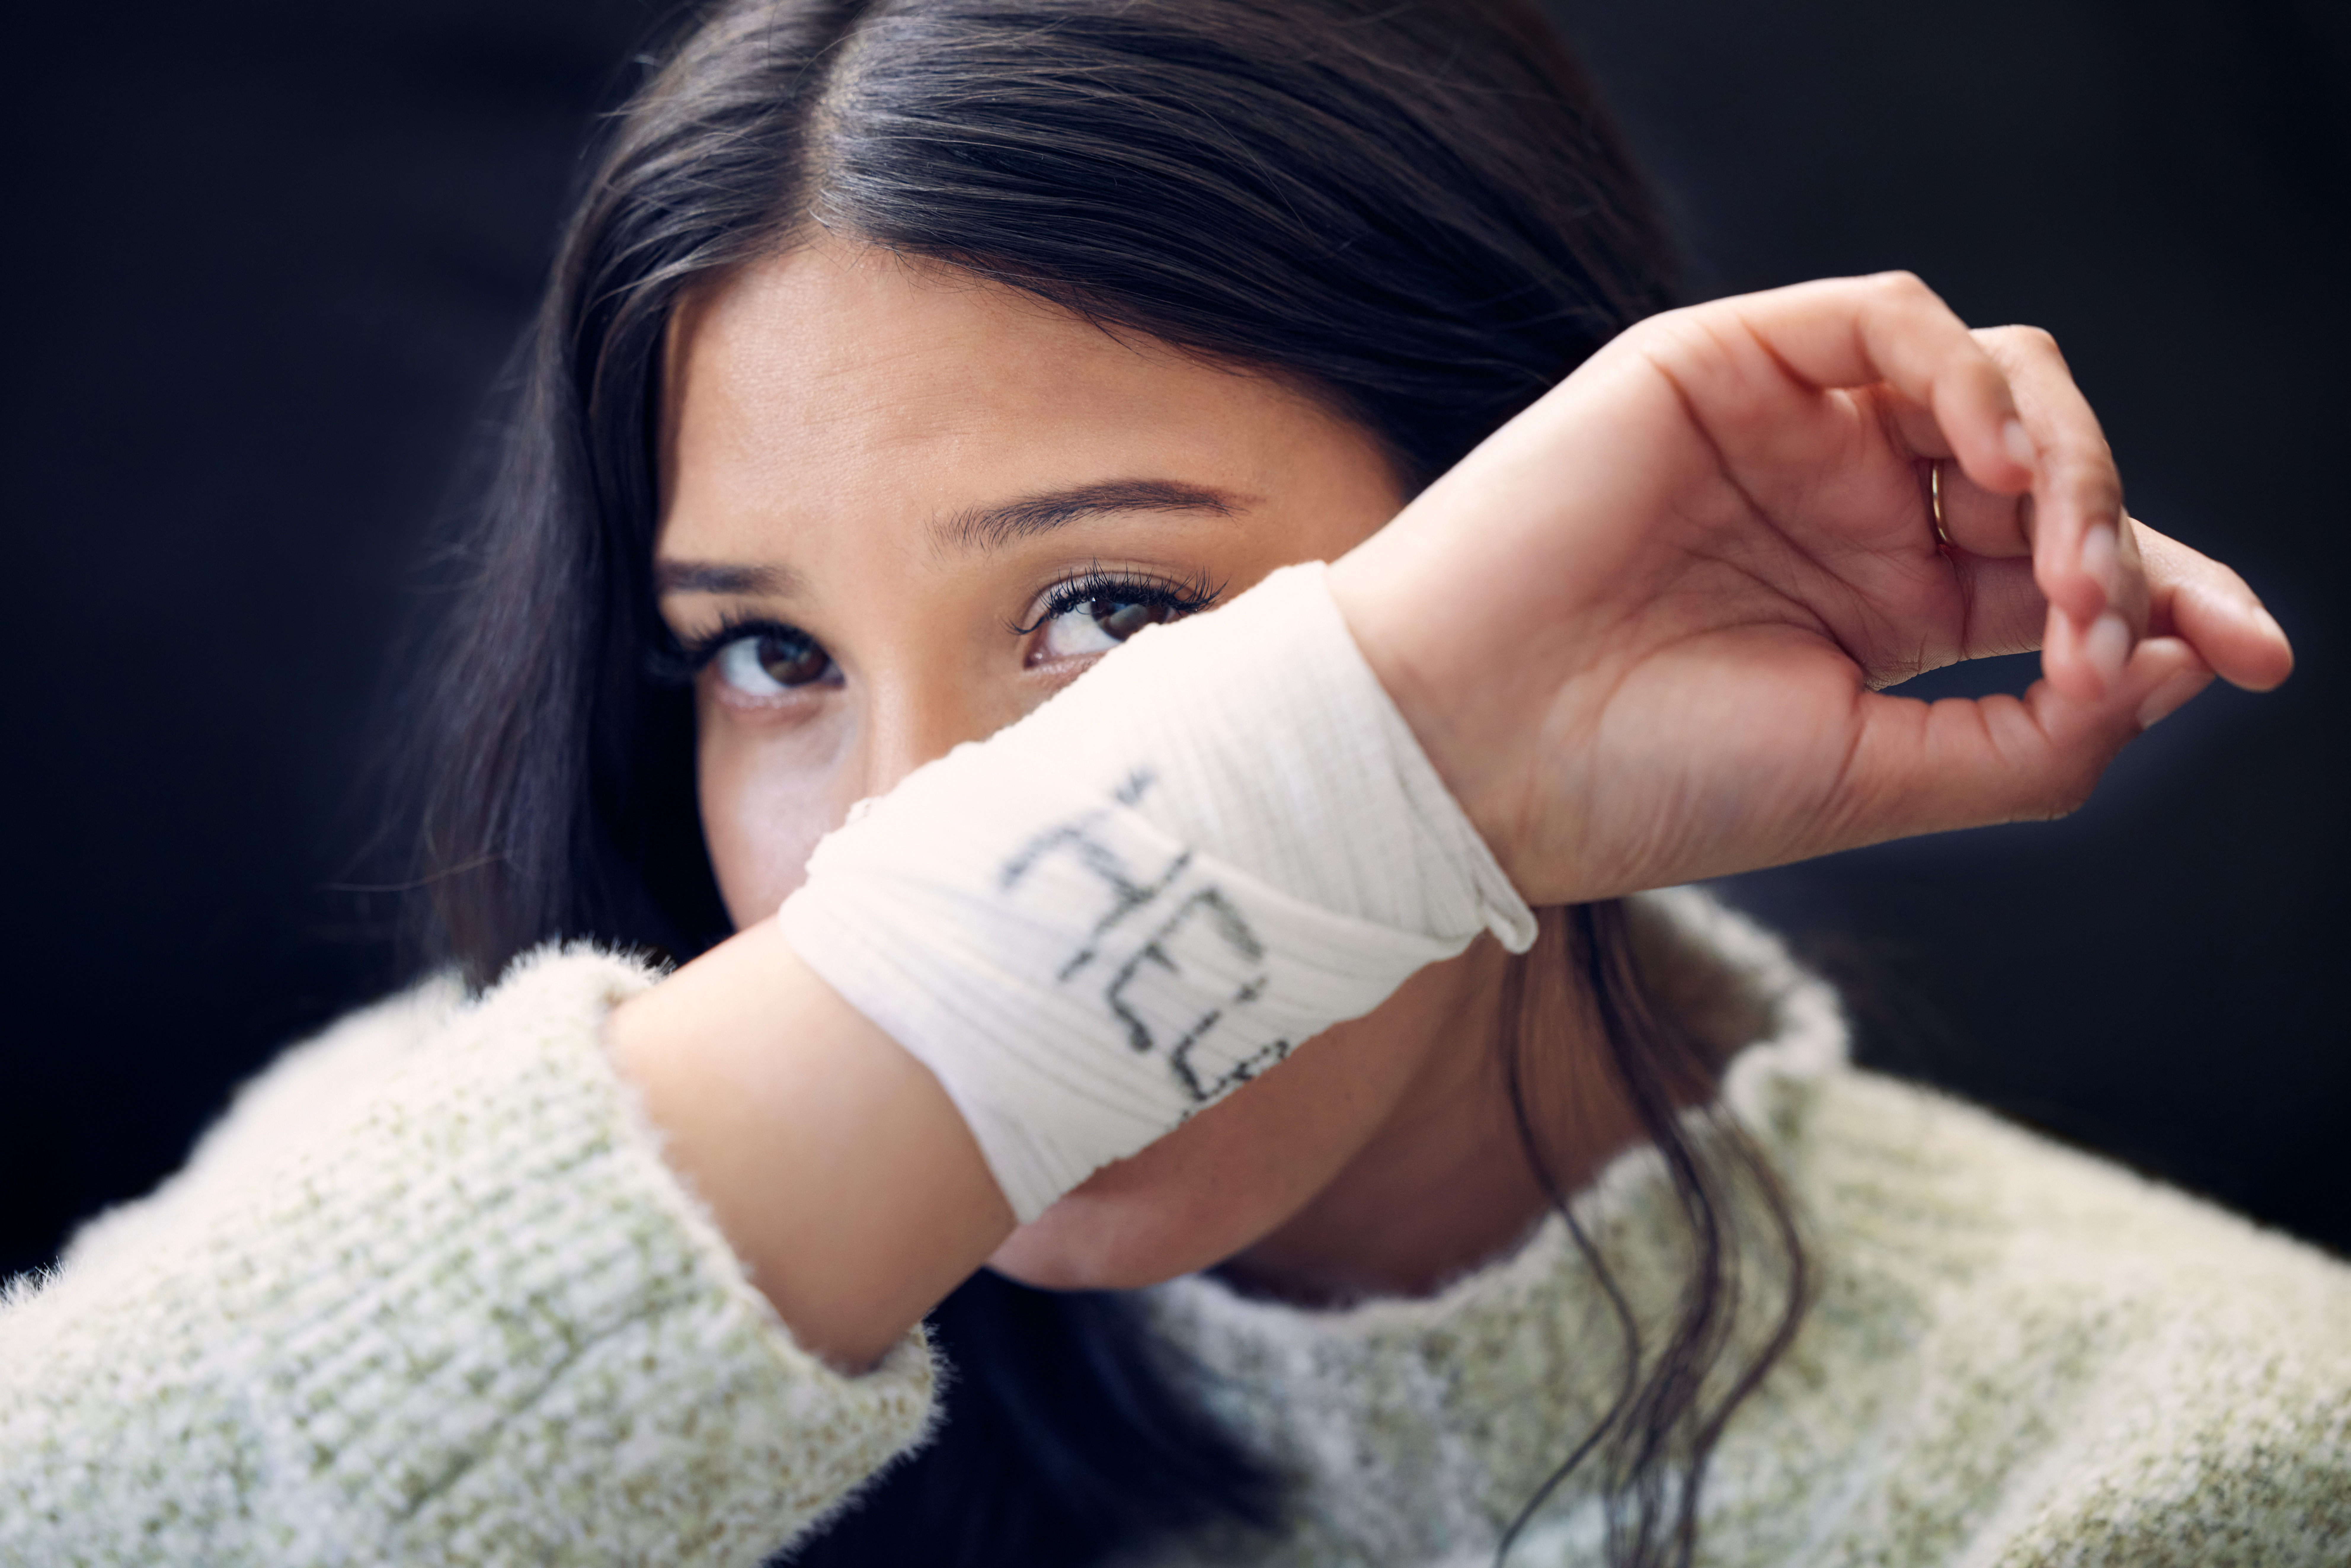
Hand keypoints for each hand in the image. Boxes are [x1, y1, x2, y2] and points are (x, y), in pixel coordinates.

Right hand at [1330, 273, 2292, 904]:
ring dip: (2067, 455)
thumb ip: (2040, 734)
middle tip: (2111, 621)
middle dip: (2124, 536)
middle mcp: (1853, 515)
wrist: (1471, 749)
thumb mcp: (1880, 784)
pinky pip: (1891, 317)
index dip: (2176, 598)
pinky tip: (1993, 461)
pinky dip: (1967, 372)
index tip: (2254, 657)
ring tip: (2059, 552)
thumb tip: (2176, 662)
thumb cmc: (1646, 783)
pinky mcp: (1729, 366)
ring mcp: (1794, 437)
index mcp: (1884, 615)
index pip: (2066, 573)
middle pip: (2052, 471)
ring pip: (1997, 378)